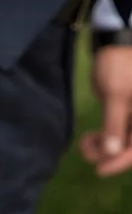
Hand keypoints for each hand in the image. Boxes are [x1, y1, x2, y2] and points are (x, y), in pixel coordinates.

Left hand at [80, 47, 131, 175]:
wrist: (115, 44)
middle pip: (130, 147)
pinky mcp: (125, 115)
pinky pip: (116, 134)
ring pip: (121, 143)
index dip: (121, 161)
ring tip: (86, 141)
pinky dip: (103, 139)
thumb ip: (114, 123)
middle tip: (86, 150)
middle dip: (109, 154)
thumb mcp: (116, 94)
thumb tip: (112, 151)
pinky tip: (90, 137)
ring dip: (103, 148)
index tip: (100, 170)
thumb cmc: (120, 65)